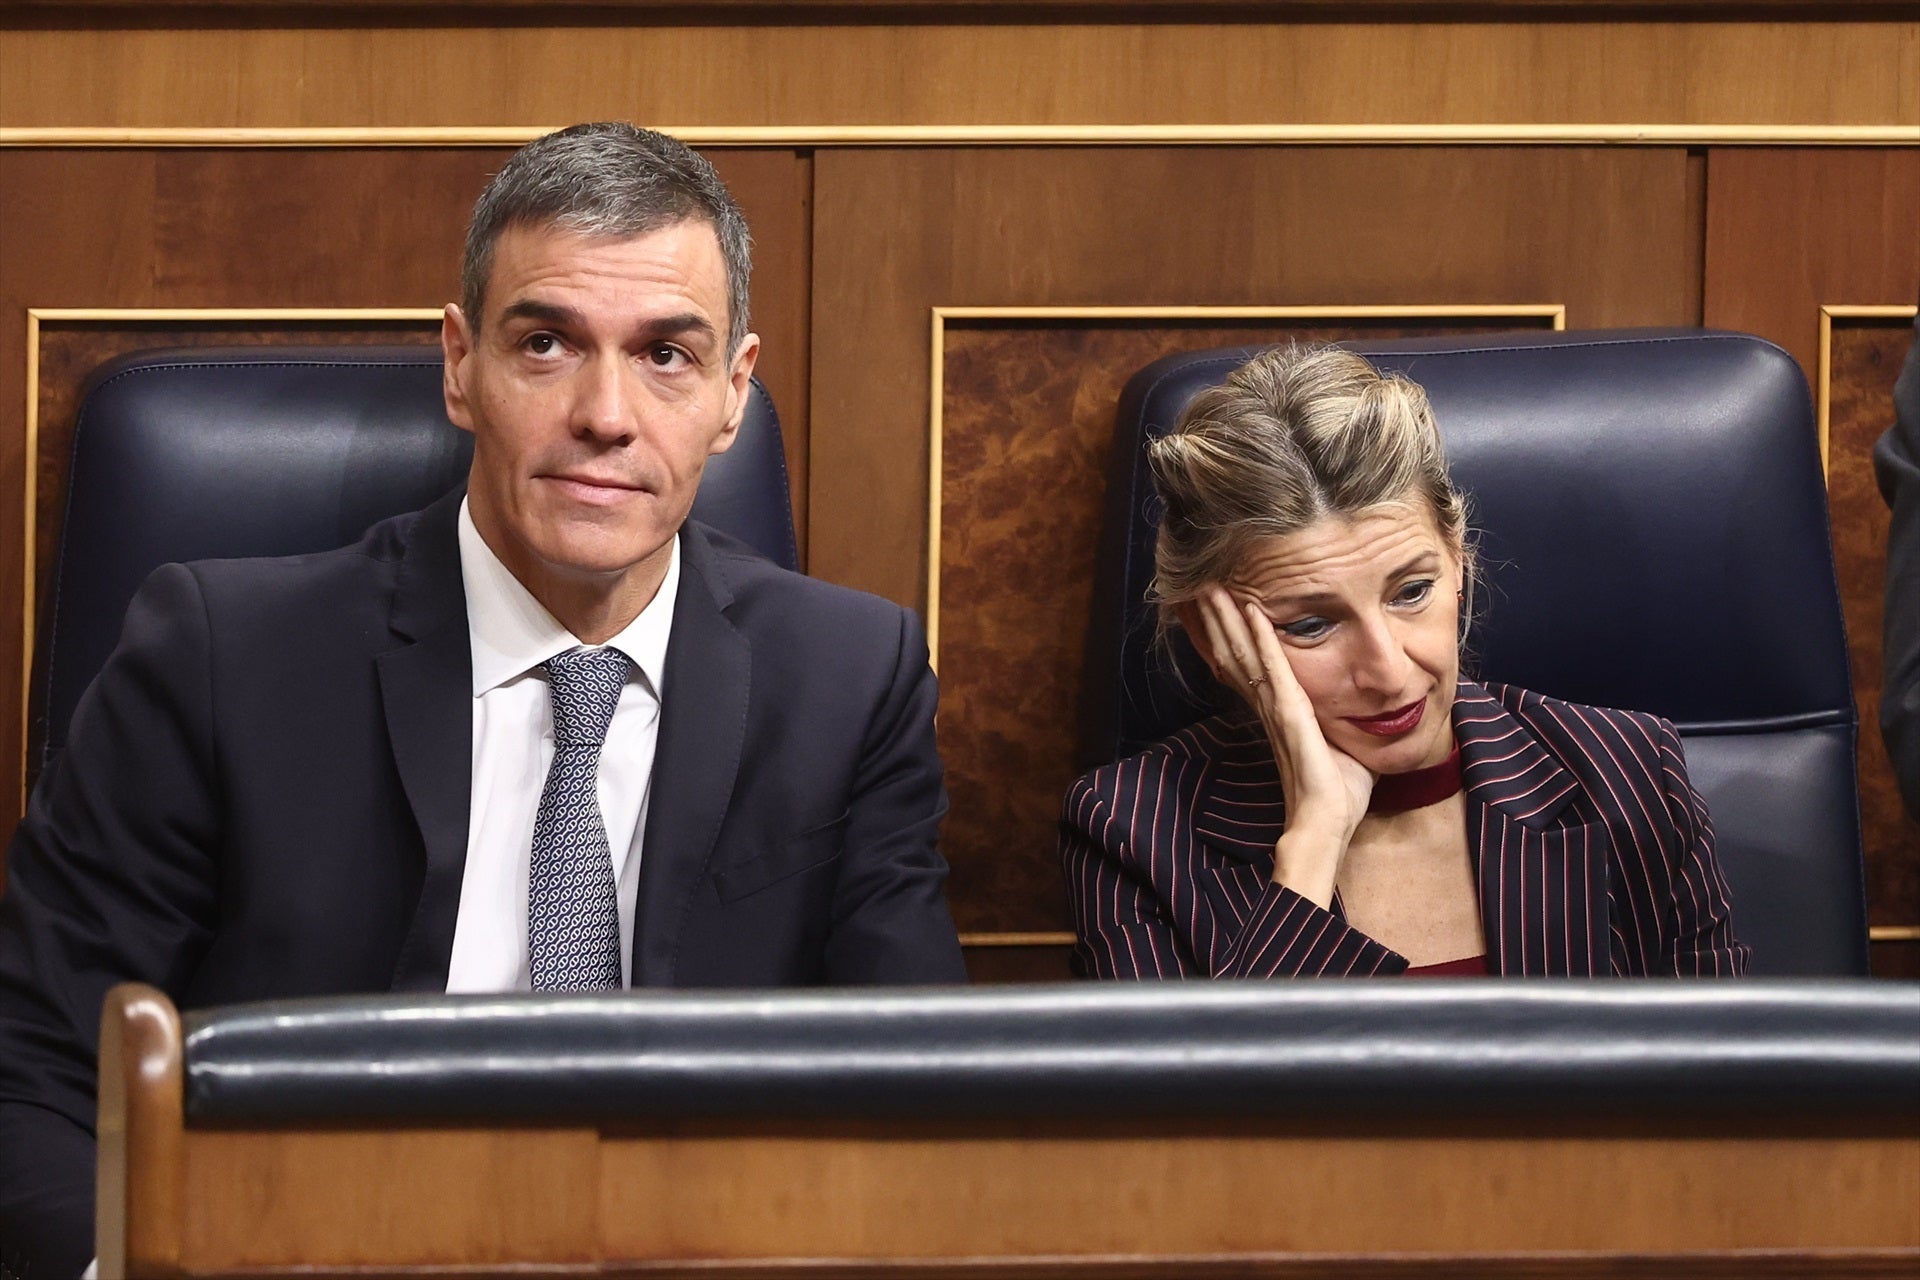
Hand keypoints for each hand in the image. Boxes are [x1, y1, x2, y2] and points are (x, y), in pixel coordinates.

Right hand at [1194, 586, 1373, 907]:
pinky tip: (1252, 612)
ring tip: (1212, 589)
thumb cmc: (1337, 792)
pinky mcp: (1290, 716)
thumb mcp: (1342, 744)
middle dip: (1217, 619)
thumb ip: (1341, 720)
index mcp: (1279, 712)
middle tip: (1199, 585)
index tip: (1217, 606)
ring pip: (1245, 655)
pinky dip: (1262, 638)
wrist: (1327, 824)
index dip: (1230, 635)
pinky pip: (1274, 669)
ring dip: (1228, 620)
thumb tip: (1364, 705)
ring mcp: (1276, 710)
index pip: (1247, 665)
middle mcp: (1269, 707)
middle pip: (1234, 653)